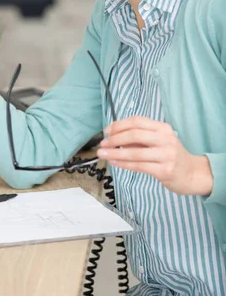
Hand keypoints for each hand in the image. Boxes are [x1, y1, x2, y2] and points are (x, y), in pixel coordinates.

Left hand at [97, 116, 212, 195]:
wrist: (193, 174)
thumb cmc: (171, 156)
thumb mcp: (158, 141)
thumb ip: (139, 138)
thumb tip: (114, 136)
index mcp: (163, 128)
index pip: (137, 121)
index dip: (119, 125)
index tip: (107, 131)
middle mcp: (166, 139)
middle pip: (135, 134)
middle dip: (115, 138)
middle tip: (103, 143)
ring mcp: (167, 154)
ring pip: (135, 152)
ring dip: (115, 152)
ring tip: (103, 154)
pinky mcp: (165, 170)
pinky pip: (139, 165)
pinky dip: (124, 163)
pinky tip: (115, 162)